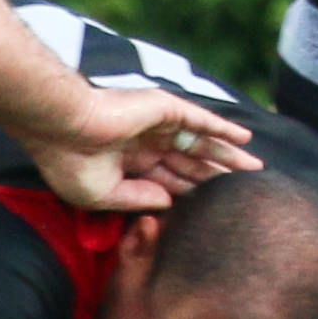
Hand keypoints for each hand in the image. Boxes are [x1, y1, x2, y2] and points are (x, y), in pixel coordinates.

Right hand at [13, 80, 260, 215]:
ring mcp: (156, 125)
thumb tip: (170, 202)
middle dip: (217, 176)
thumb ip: (139, 198)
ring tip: (256, 168)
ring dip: (228, 155)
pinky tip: (245, 139)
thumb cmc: (70, 162)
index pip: (168, 181)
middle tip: (247, 189)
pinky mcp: (164, 110)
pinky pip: (201, 120)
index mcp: (128, 164)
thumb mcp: (103, 194)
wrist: (61, 126)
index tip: (216, 209)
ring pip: (201, 143)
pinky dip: (223, 128)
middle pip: (191, 163)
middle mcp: (145, 143)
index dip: (192, 194)